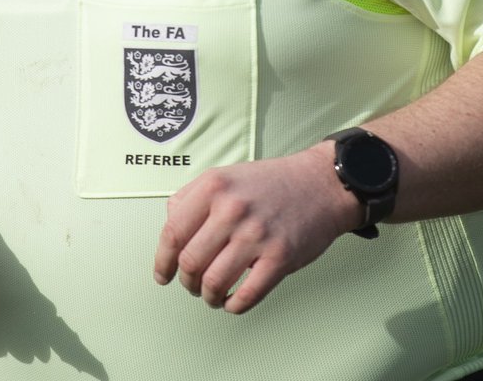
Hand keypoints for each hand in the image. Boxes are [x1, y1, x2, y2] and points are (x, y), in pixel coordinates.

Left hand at [153, 146, 360, 313]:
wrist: (319, 184)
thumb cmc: (270, 183)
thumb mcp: (225, 175)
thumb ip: (192, 197)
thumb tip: (170, 226)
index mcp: (213, 186)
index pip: (173, 232)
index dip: (163, 260)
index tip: (162, 274)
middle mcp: (231, 208)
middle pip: (190, 262)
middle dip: (187, 282)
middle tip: (192, 285)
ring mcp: (256, 234)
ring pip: (214, 283)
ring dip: (208, 297)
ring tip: (213, 295)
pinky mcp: (280, 257)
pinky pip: (246, 296)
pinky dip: (234, 306)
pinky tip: (233, 302)